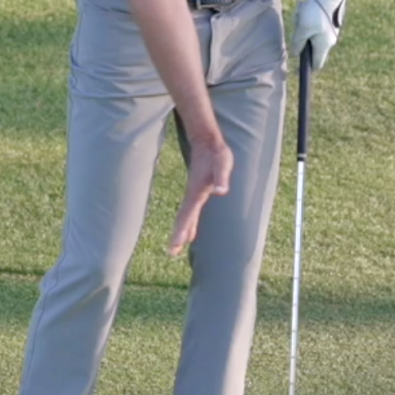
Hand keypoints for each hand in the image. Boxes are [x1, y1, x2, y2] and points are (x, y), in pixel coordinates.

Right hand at [167, 129, 233, 255]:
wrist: (206, 142)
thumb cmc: (217, 154)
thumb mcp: (223, 163)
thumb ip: (222, 177)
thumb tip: (222, 191)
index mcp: (197, 191)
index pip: (188, 213)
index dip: (182, 228)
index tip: (177, 243)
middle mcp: (192, 195)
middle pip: (183, 218)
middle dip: (177, 235)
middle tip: (171, 252)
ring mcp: (193, 195)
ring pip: (185, 217)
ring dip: (180, 232)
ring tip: (174, 249)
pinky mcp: (196, 193)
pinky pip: (189, 213)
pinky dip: (187, 225)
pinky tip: (189, 235)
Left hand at [290, 0, 347, 69]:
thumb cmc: (316, 12)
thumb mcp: (303, 28)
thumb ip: (298, 43)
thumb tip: (295, 54)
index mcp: (324, 46)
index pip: (317, 64)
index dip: (308, 67)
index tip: (299, 65)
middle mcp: (330, 41)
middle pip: (312, 47)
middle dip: (302, 38)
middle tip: (298, 25)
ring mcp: (330, 31)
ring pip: (312, 34)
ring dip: (303, 26)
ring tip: (301, 13)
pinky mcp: (329, 22)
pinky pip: (315, 25)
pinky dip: (308, 19)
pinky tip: (305, 9)